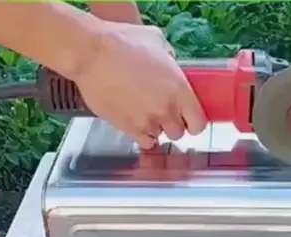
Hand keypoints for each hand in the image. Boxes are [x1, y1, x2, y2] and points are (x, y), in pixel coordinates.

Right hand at [73, 22, 206, 148]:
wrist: (91, 53)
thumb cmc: (122, 42)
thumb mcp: (156, 41)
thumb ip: (170, 57)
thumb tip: (170, 64)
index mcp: (180, 89)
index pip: (199, 123)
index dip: (194, 121)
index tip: (188, 118)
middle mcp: (166, 109)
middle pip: (179, 132)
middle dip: (173, 124)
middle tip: (163, 112)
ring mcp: (147, 121)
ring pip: (160, 136)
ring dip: (155, 127)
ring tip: (144, 112)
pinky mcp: (127, 128)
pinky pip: (144, 142)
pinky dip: (142, 136)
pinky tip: (136, 123)